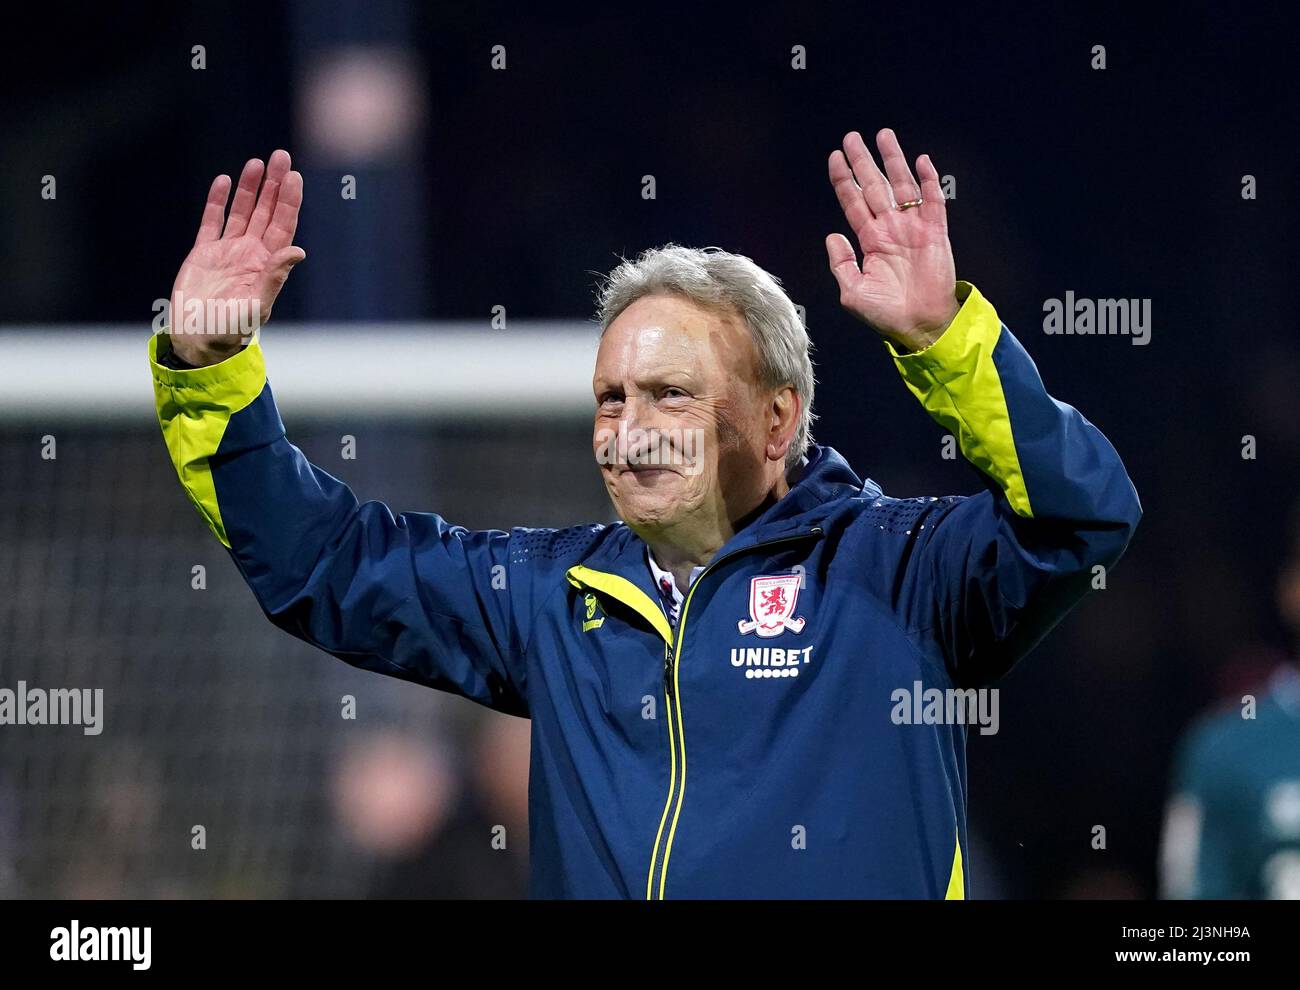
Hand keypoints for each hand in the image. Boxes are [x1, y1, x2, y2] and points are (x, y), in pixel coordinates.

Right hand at [169, 150, 304, 365]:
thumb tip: (297, 251)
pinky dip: (218, 202)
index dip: (289, 201)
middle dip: (274, 185)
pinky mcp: (203, 254)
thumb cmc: (230, 332)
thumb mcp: (256, 306)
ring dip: (249, 188)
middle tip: (281, 156)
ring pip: (242, 212)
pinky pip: (212, 221)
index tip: (293, 176)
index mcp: (267, 266)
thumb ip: (275, 278)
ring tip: (256, 162)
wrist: (197, 341)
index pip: (283, 226)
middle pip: (266, 212)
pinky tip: (224, 181)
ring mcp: (227, 252)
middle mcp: (251, 255)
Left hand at [825, 128, 958, 351]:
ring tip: (884, 136)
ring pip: (902, 186)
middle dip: (864, 161)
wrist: (920, 325)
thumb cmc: (886, 313)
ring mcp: (913, 228)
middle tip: (852, 136)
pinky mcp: (935, 232)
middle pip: (874, 186)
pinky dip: (928, 181)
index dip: (844, 180)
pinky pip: (932, 202)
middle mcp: (890, 228)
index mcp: (870, 240)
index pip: (853, 202)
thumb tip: (832, 236)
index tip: (834, 157)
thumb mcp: (853, 292)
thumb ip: (841, 264)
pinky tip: (921, 161)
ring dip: (893, 161)